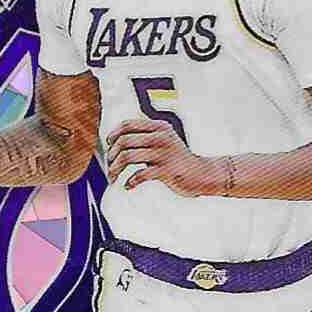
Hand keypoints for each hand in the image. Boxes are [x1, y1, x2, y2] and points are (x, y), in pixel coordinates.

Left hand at [106, 119, 223, 196]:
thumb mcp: (163, 141)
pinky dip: (130, 182)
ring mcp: (164, 153)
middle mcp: (161, 136)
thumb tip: (117, 140)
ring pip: (127, 157)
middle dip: (111, 156)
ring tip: (113, 178)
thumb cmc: (177, 159)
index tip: (109, 148)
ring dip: (115, 169)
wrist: (202, 174)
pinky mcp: (166, 170)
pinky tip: (128, 187)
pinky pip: (139, 175)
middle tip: (110, 167)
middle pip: (124, 141)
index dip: (113, 135)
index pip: (127, 124)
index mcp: (158, 127)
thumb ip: (145, 137)